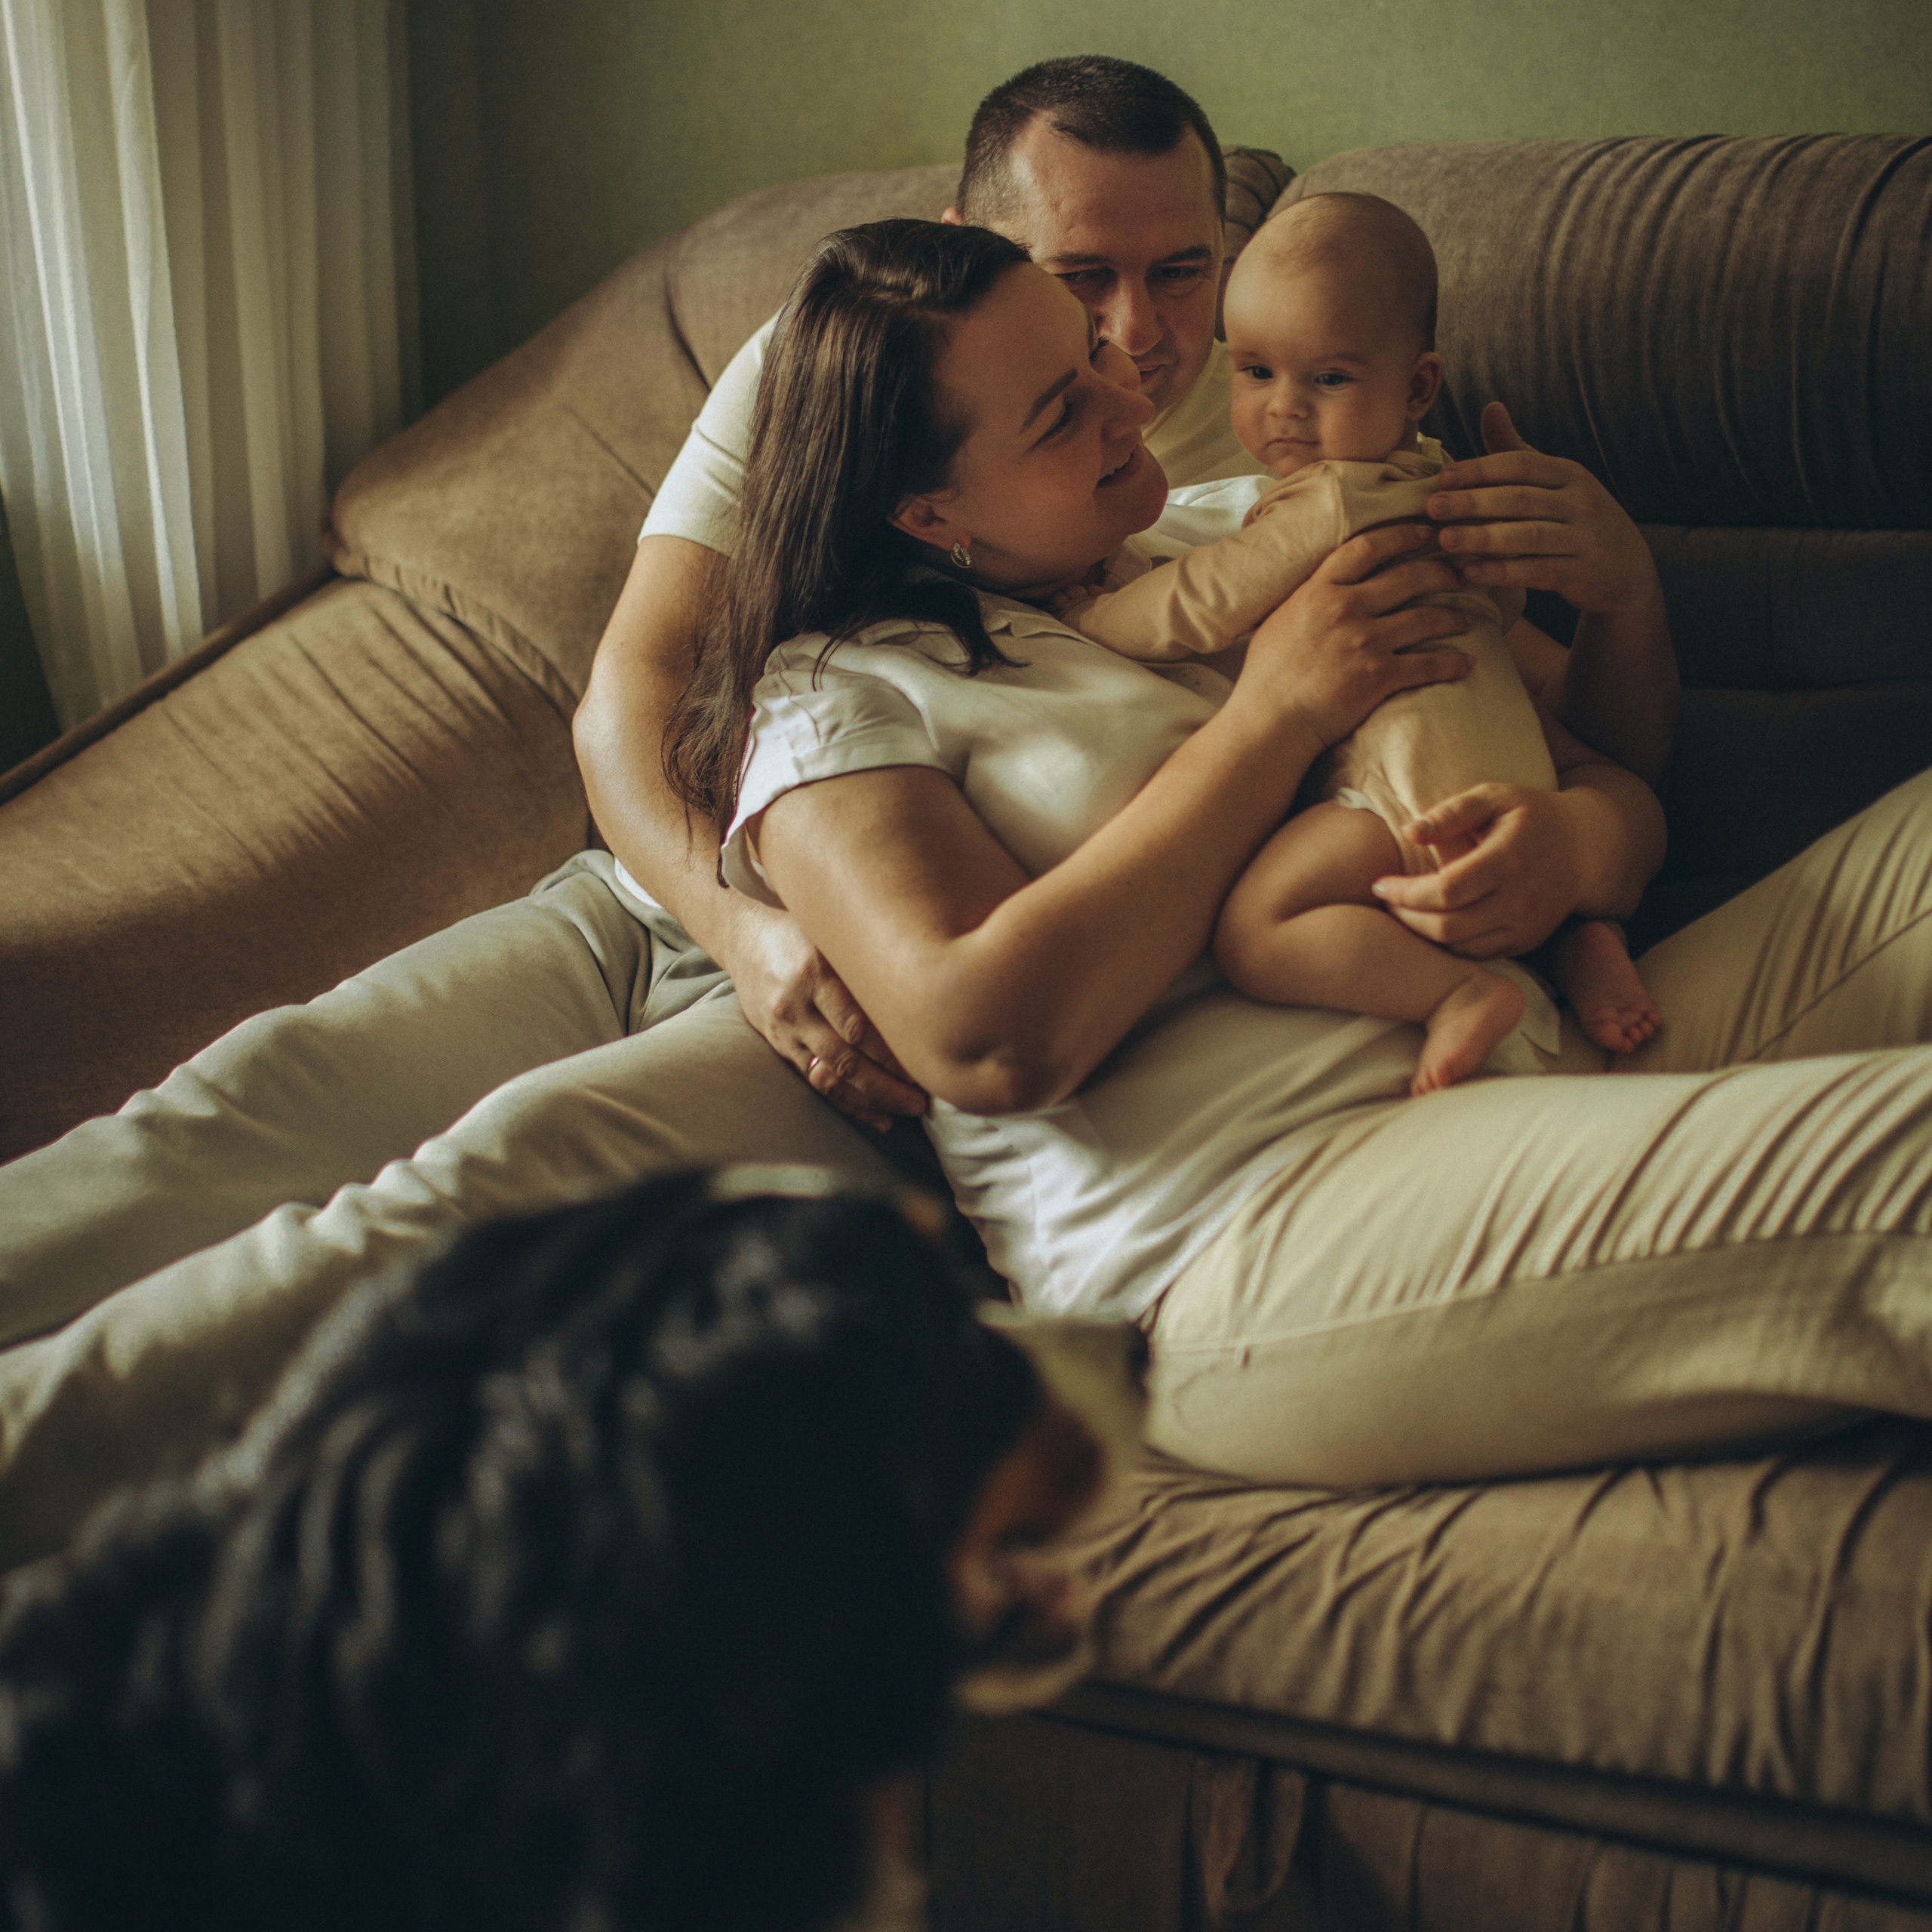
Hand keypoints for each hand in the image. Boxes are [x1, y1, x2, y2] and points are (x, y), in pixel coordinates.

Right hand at [724, 903, 926, 1128]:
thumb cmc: (805, 934)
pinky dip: (848, 1103)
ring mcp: (786, 1031)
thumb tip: (923, 994)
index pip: (858, 1026)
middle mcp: (797, 1006)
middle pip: (846, 1059)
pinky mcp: (781, 1047)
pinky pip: (815, 1083)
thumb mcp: (833, 936)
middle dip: (887, 1086)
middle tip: (922, 1101)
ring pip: (830, 1078)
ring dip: (870, 1101)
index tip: (924, 1065)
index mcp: (815, 973)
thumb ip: (867, 964)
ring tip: (905, 1113)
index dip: (892, 1053)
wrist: (745, 940)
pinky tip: (877, 1117)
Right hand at [1244, 522, 1472, 748]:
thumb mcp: (1278, 621)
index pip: (1367, 547)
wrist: (1269, 722)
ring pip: (1425, 617)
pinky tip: (1466, 663)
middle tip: (1458, 574)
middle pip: (1408, 576)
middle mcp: (1344, 609)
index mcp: (1317, 590)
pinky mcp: (1378, 677)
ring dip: (1453, 616)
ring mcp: (1364, 642)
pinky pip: (1428, 664)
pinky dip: (1452, 663)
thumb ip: (1306, 597)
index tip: (1423, 532)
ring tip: (1465, 618)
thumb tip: (1321, 584)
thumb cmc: (1266, 677)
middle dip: (1441, 572)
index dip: (1401, 535)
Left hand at [1371, 784, 1586, 957]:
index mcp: (1509, 859)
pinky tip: (1430, 923)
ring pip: (1459, 947)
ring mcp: (1525, 926)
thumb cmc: (1530, 816)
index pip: (1446, 890)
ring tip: (1402, 910)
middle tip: (1385, 900)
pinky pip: (1476, 954)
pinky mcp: (1525, 941)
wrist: (1586, 849)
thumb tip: (1410, 831)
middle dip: (1406, 917)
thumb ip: (1452, 811)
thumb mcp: (1495, 797)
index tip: (1379, 882)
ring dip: (1422, 934)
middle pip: (1447, 926)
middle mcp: (1519, 900)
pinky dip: (1446, 944)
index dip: (1405, 892)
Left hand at [1427, 403, 1658, 615]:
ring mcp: (1583, 538)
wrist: (1626, 569)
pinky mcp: (1580, 573)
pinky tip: (1470, 572)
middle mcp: (1579, 501)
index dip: (1481, 469)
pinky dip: (1502, 571)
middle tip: (1432, 507)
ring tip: (1445, 541)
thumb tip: (1490, 407)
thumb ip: (1518, 450)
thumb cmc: (1576, 519)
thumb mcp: (1555, 481)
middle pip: (1521, 498)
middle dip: (1474, 502)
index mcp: (1569, 473)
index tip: (1442, 477)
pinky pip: (1537, 571)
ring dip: (1484, 537)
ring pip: (1529, 535)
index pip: (1521, 465)